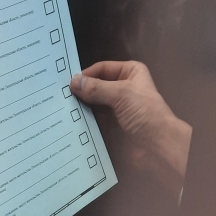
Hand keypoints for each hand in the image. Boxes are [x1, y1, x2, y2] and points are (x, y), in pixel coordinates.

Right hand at [71, 60, 190, 191]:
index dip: (86, 74)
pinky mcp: (109, 125)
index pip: (102, 69)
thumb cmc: (145, 113)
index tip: (67, 83)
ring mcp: (115, 108)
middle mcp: (121, 88)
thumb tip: (72, 82)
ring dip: (78, 106)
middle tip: (59, 96)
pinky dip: (81, 120)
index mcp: (130, 73)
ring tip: (59, 108)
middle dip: (80, 91)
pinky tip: (67, 120)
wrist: (157, 146)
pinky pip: (91, 119)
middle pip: (95, 86)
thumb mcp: (122, 94)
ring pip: (91, 103)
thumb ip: (96, 88)